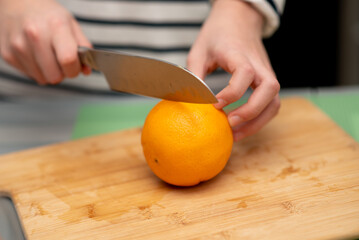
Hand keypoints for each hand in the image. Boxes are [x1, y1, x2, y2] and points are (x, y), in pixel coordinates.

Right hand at [0, 0, 91, 84]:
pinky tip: (35, 54)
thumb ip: (84, 48)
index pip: (68, 60)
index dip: (74, 69)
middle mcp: (35, 35)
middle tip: (60, 61)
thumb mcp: (71, 24)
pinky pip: (30, 76)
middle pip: (55, 76)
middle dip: (62, 73)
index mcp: (56, 26)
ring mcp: (18, 45)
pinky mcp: (7, 54)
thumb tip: (87, 70)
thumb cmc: (48, 15)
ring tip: (47, 55)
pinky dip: (36, 69)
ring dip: (48, 72)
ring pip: (42, 79)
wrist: (17, 3)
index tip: (75, 66)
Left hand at [187, 0, 279, 140]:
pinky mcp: (266, 81)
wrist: (239, 21)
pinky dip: (260, 119)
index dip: (231, 93)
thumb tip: (187, 102)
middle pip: (269, 89)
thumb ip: (194, 75)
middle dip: (251, 111)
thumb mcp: (199, 51)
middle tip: (229, 123)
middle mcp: (258, 64)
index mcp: (240, 54)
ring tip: (236, 134)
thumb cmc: (217, 36)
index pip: (244, 74)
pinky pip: (270, 103)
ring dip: (258, 121)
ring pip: (274, 101)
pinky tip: (242, 127)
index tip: (214, 105)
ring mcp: (266, 73)